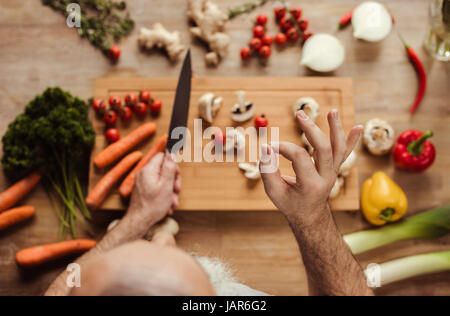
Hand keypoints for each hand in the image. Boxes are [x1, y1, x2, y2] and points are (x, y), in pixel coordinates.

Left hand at [124, 153, 180, 235]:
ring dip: (170, 191)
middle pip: (163, 170)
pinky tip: (167, 206)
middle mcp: (144, 174)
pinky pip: (156, 188)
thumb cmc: (153, 205)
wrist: (139, 221)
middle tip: (176, 190)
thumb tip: (171, 154)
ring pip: (161, 181)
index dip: (172, 163)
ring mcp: (142, 183)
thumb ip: (169, 168)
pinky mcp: (143, 191)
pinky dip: (163, 195)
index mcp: (148, 170)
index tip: (177, 173)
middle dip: (173, 180)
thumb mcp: (166, 185)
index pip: (162, 156)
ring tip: (173, 202)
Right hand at [260, 110, 361, 224]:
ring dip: (336, 129)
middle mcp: (326, 178)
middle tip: (299, 114)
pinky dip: (352, 140)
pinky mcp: (335, 168)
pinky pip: (345, 153)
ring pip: (339, 148)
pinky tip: (358, 127)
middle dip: (312, 129)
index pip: (299, 157)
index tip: (269, 146)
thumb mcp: (274, 192)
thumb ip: (268, 170)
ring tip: (333, 111)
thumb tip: (265, 147)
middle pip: (324, 148)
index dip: (283, 147)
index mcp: (310, 186)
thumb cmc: (290, 204)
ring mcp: (333, 172)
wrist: (309, 217)